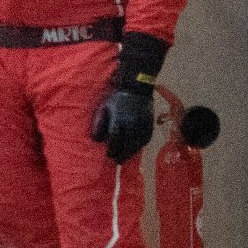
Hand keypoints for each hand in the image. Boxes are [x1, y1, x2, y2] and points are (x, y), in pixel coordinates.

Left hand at [88, 33, 168, 164]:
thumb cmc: (117, 98)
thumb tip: (96, 140)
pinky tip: (135, 148)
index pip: (114, 144)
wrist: (137, 88)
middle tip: (117, 160)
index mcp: (118, 123)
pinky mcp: (150, 126)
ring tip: (125, 157)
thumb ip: (99, 124)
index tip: (109, 154)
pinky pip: (145, 140)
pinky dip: (140, 146)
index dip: (111, 151)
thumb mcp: (104, 109)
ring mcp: (142, 127)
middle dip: (121, 155)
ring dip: (131, 153)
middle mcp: (131, 127)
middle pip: (126, 148)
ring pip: (137, 146)